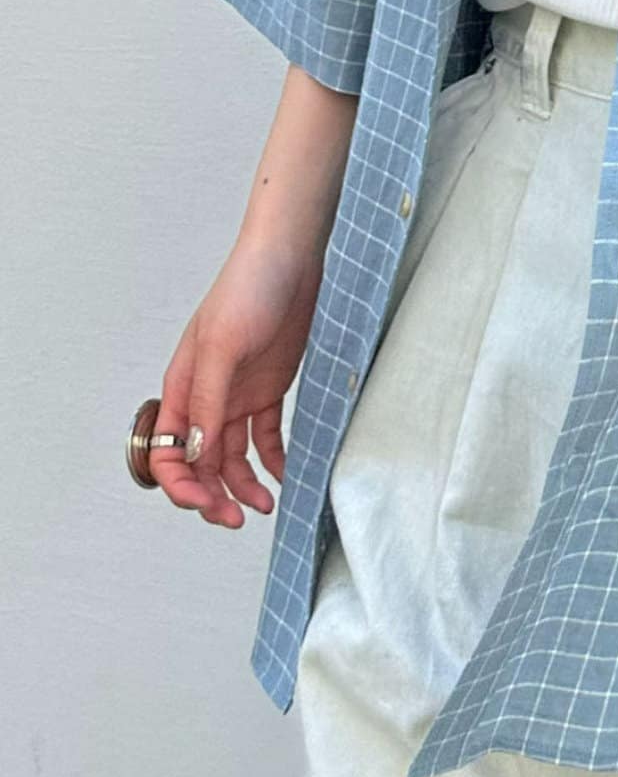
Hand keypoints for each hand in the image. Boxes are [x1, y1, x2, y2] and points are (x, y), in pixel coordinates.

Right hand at [150, 238, 324, 527]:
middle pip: (199, 462)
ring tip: (264, 506)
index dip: (183, 485)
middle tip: (238, 518)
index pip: (167, 452)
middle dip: (213, 495)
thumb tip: (196, 453)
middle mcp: (206, 397)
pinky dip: (271, 461)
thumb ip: (208, 402)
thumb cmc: (248, 289)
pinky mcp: (267, 388)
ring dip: (242, 485)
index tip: (209, 505)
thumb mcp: (223, 347)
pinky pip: (264, 436)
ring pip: (231, 456)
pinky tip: (284, 476)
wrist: (291, 259)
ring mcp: (237, 394)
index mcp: (182, 388)